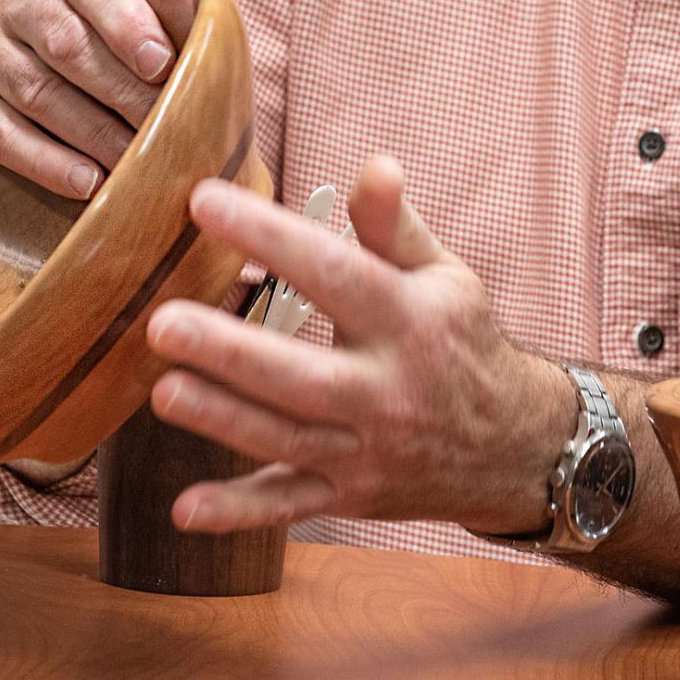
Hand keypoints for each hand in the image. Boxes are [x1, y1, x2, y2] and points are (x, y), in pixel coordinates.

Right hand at [0, 0, 184, 199]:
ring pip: (38, 94)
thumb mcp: (137, 27)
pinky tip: (88, 182)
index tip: (162, 65)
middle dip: (124, 95)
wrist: (43, 77)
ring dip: (94, 137)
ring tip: (135, 165)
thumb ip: (166, 38)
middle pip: (67, 45)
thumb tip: (207, 78)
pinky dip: (49, 164)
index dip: (128, 22)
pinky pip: (2, 136)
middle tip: (166, 134)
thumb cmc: (109, 54)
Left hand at [143, 156, 577, 534]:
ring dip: (225, 422)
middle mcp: (389, 392)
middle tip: (163, 323)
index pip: (335, 273)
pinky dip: (240, 514)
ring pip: (289, 441)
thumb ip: (394, 227)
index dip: (270, 237)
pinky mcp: (352, 496)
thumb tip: (374, 164)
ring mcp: (369, 452)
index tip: (203, 202)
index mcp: (411, 322)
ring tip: (163, 391)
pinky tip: (186, 510)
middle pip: (305, 376)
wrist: (515, 448)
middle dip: (233, 353)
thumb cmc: (462, 345)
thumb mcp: (444, 278)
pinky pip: (291, 507)